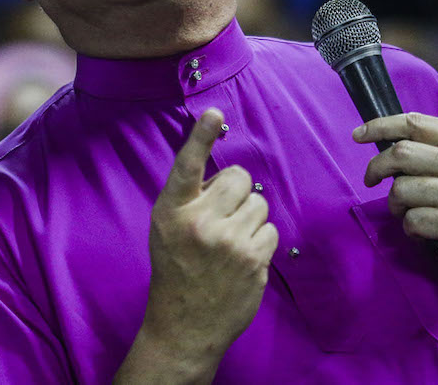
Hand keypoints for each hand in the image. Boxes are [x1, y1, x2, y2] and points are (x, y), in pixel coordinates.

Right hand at [135, 108, 278, 376]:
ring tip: (230, 241)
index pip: (186, 166)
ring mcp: (229, 242)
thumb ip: (191, 198)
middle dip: (236, 191)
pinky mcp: (253, 260)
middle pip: (238, 177)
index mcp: (172, 210)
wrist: (184, 324)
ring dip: (249, 218)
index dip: (200, 136)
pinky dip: (260, 240)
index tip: (214, 113)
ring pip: (259, 203)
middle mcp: (200, 222)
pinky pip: (270, 229)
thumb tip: (226, 176)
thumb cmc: (175, 268)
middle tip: (222, 215)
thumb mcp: (167, 228)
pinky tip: (243, 258)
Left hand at [356, 112, 437, 313]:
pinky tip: (425, 230)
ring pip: (400, 189)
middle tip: (372, 180)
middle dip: (377, 168)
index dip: (380, 126)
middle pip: (401, 154)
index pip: (414, 123)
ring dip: (395, 205)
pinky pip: (410, 219)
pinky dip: (409, 228)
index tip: (358, 135)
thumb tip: (373, 133)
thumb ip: (425, 147)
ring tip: (410, 211)